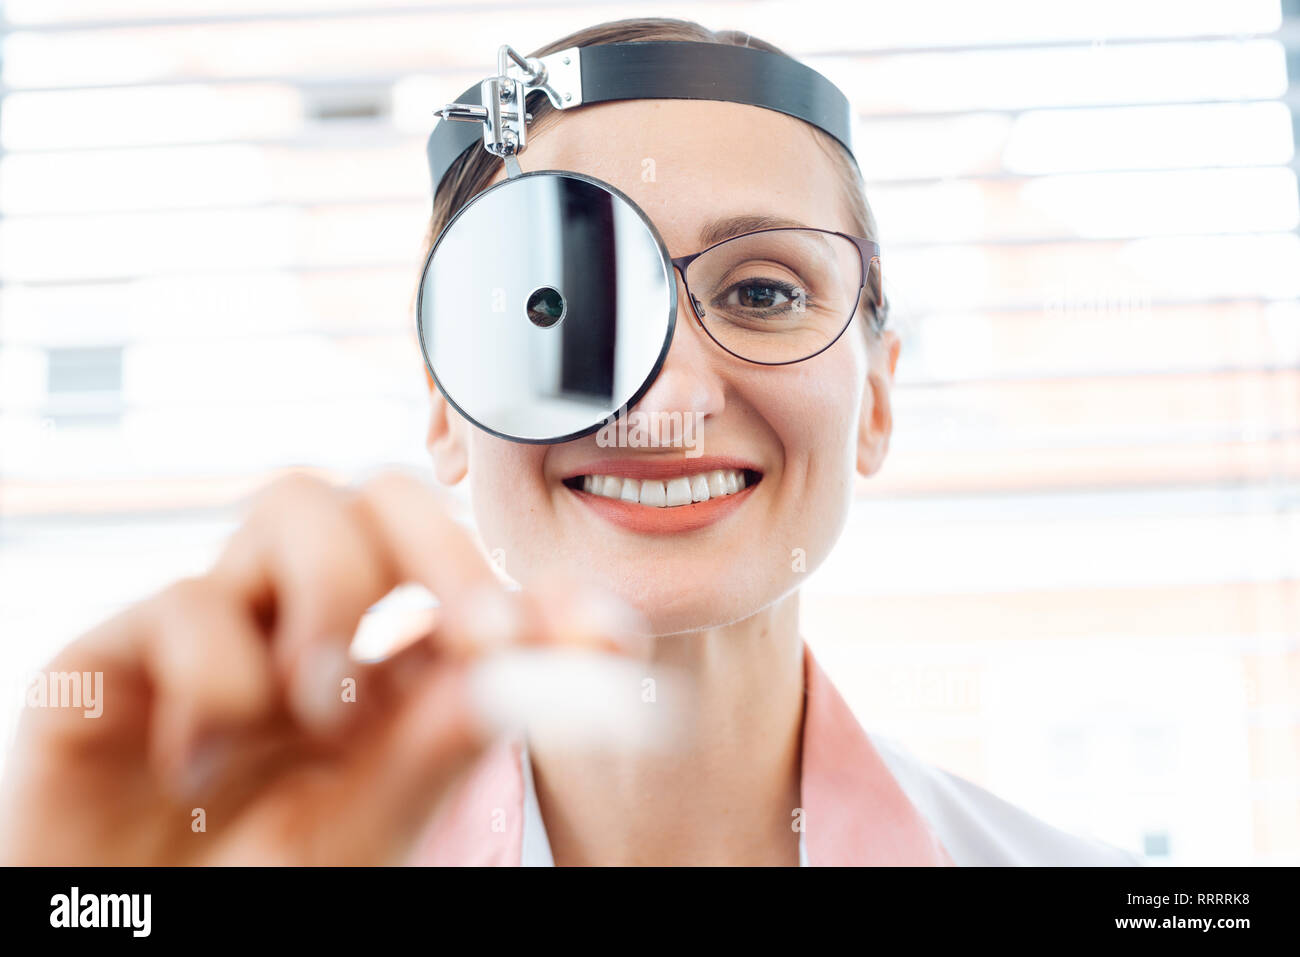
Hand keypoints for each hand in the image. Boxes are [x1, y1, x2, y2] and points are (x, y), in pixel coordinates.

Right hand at [0, 471, 636, 864]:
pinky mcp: (121, 648)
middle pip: (386, 500)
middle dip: (445, 554)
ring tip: (325, 710)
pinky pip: (185, 601)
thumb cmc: (251, 887)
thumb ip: (437, 746)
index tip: (604, 633)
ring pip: (294, 502)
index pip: (471, 590)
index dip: (541, 596)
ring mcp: (222, 623)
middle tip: (481, 637)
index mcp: (386, 672)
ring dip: (334, 597)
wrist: (128, 934)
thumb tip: (516, 669)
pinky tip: (200, 767)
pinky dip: (217, 677)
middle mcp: (310, 626)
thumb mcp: (365, 828)